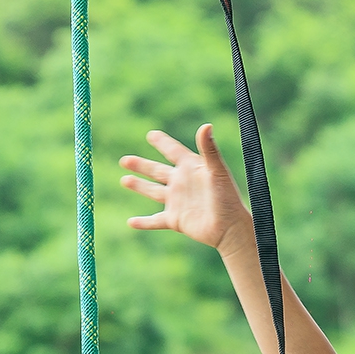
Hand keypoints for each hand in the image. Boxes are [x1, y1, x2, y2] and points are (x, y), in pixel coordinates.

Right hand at [120, 125, 252, 254]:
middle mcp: (182, 183)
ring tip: (124, 180)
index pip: (173, 151)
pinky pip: (155, 221)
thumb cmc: (227, 198)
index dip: (162, 142)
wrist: (230, 228)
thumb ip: (209, 149)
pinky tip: (131, 222)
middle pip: (157, 171)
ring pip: (153, 192)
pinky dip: (143, 222)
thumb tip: (206, 125)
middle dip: (141, 165)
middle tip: (125, 160)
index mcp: (191, 168)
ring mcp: (177, 202)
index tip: (151, 134)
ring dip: (139, 186)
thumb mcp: (216, 171)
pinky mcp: (175, 220)